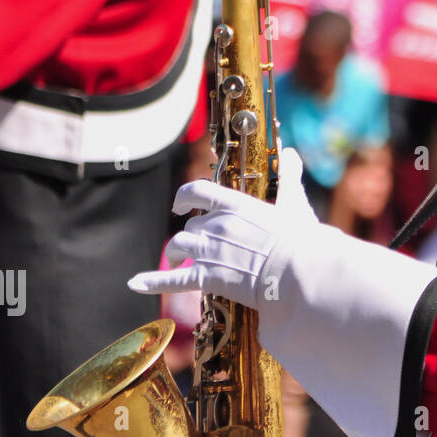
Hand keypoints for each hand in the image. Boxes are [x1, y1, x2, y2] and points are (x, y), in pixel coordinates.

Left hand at [128, 148, 318, 304]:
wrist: (299, 272)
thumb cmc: (300, 238)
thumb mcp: (294, 202)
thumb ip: (289, 176)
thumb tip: (291, 152)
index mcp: (234, 204)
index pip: (196, 191)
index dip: (182, 198)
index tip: (178, 206)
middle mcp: (216, 224)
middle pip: (190, 226)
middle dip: (193, 236)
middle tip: (203, 247)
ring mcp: (209, 251)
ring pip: (178, 247)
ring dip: (176, 254)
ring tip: (178, 262)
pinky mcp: (208, 278)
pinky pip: (173, 280)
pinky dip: (152, 282)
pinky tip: (136, 284)